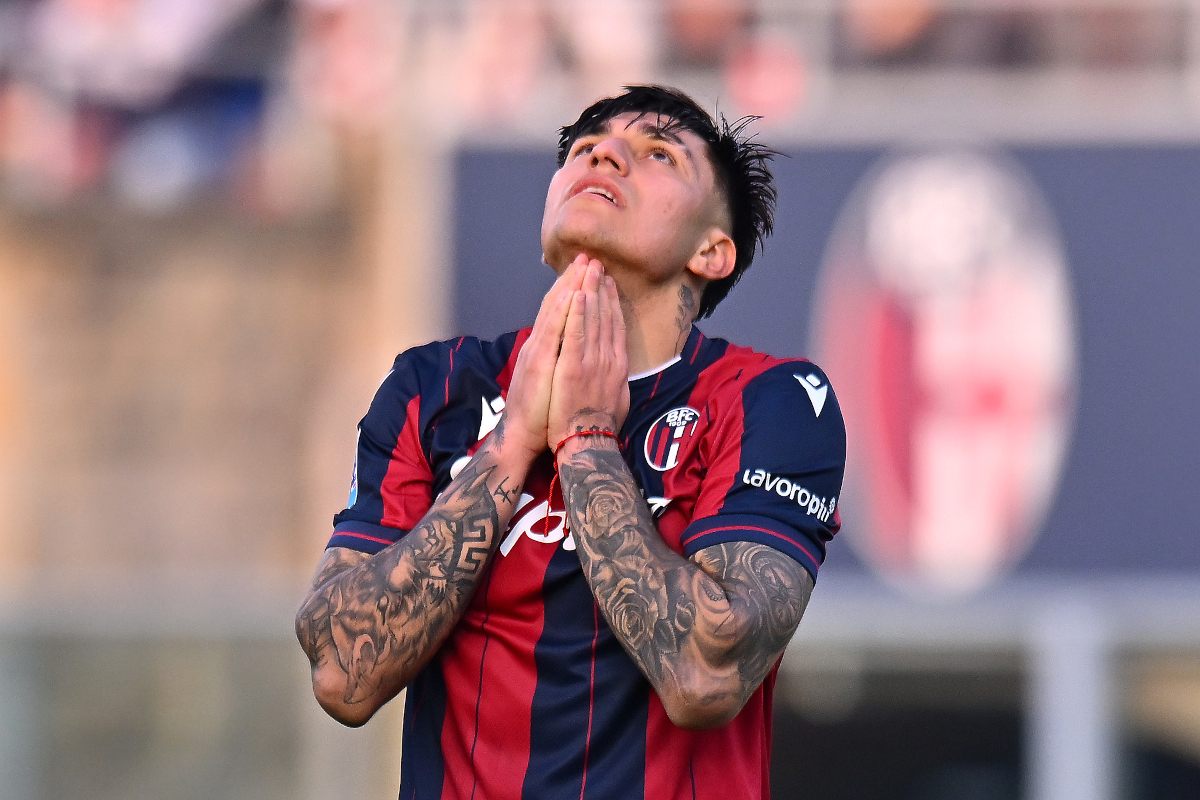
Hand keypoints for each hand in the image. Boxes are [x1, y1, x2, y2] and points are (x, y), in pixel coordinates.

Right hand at [502, 255, 588, 464]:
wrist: (522, 434)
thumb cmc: (542, 414)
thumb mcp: (551, 381)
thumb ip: (560, 362)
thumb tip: (573, 351)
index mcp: (545, 348)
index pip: (561, 312)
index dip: (573, 289)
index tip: (586, 271)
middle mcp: (540, 344)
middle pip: (558, 305)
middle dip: (573, 280)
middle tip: (587, 257)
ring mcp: (538, 352)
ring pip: (556, 313)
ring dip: (570, 287)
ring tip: (583, 266)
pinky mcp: (539, 363)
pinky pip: (554, 332)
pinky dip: (563, 312)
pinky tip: (572, 295)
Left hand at [547, 260, 629, 450]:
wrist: (588, 446)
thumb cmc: (600, 430)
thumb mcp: (618, 402)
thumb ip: (616, 382)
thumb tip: (619, 374)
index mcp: (618, 367)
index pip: (617, 327)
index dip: (613, 303)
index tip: (609, 284)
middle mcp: (608, 359)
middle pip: (606, 317)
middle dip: (602, 288)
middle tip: (598, 265)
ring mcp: (591, 362)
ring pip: (592, 319)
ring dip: (590, 291)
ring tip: (588, 268)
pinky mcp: (572, 368)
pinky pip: (575, 333)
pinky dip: (577, 312)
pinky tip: (577, 294)